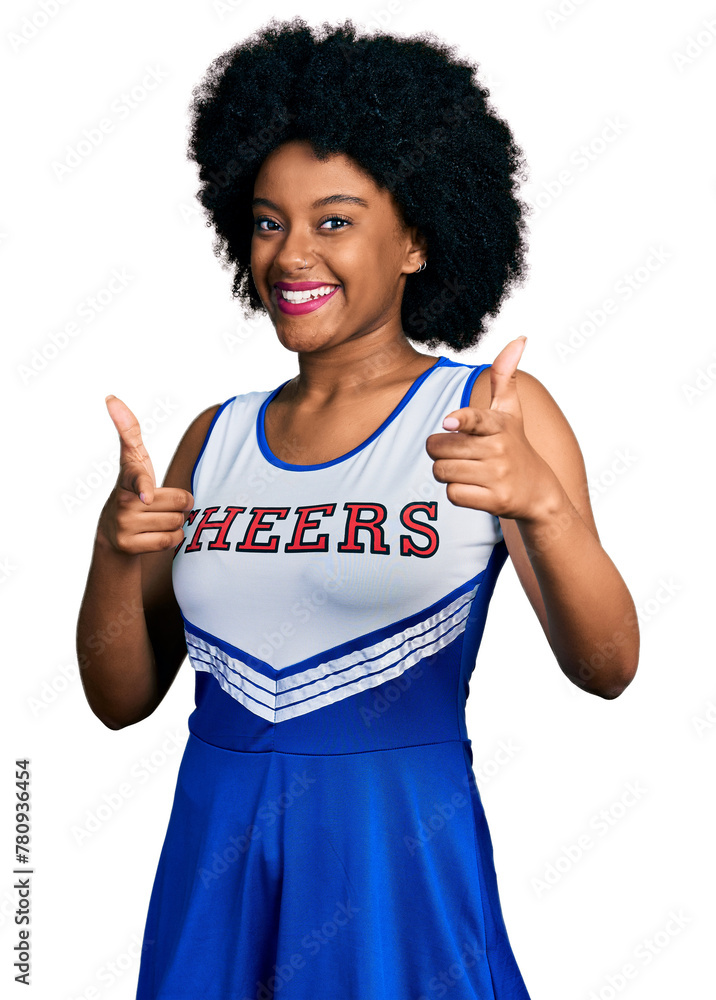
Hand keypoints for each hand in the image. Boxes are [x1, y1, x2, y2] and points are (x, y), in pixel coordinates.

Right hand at [97, 395, 192, 554]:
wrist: (113, 535)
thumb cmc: (132, 489)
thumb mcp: (132, 460)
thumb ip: (129, 430)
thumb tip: (110, 397)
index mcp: (127, 476)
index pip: (138, 478)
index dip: (144, 486)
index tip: (145, 494)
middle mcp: (122, 501)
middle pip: (180, 501)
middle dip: (180, 504)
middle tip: (161, 505)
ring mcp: (123, 525)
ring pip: (177, 521)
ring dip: (177, 521)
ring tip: (157, 520)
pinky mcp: (129, 546)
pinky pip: (172, 540)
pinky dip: (173, 538)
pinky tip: (157, 535)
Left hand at [425, 337, 561, 522]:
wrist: (538, 491)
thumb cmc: (515, 444)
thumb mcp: (511, 410)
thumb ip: (505, 376)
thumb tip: (519, 338)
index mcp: (499, 425)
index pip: (476, 420)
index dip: (461, 420)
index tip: (449, 422)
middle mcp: (499, 449)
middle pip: (441, 449)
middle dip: (440, 451)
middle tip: (458, 452)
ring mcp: (498, 476)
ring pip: (443, 472)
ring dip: (445, 472)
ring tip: (465, 469)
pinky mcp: (494, 501)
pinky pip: (453, 494)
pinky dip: (457, 492)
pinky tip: (473, 488)